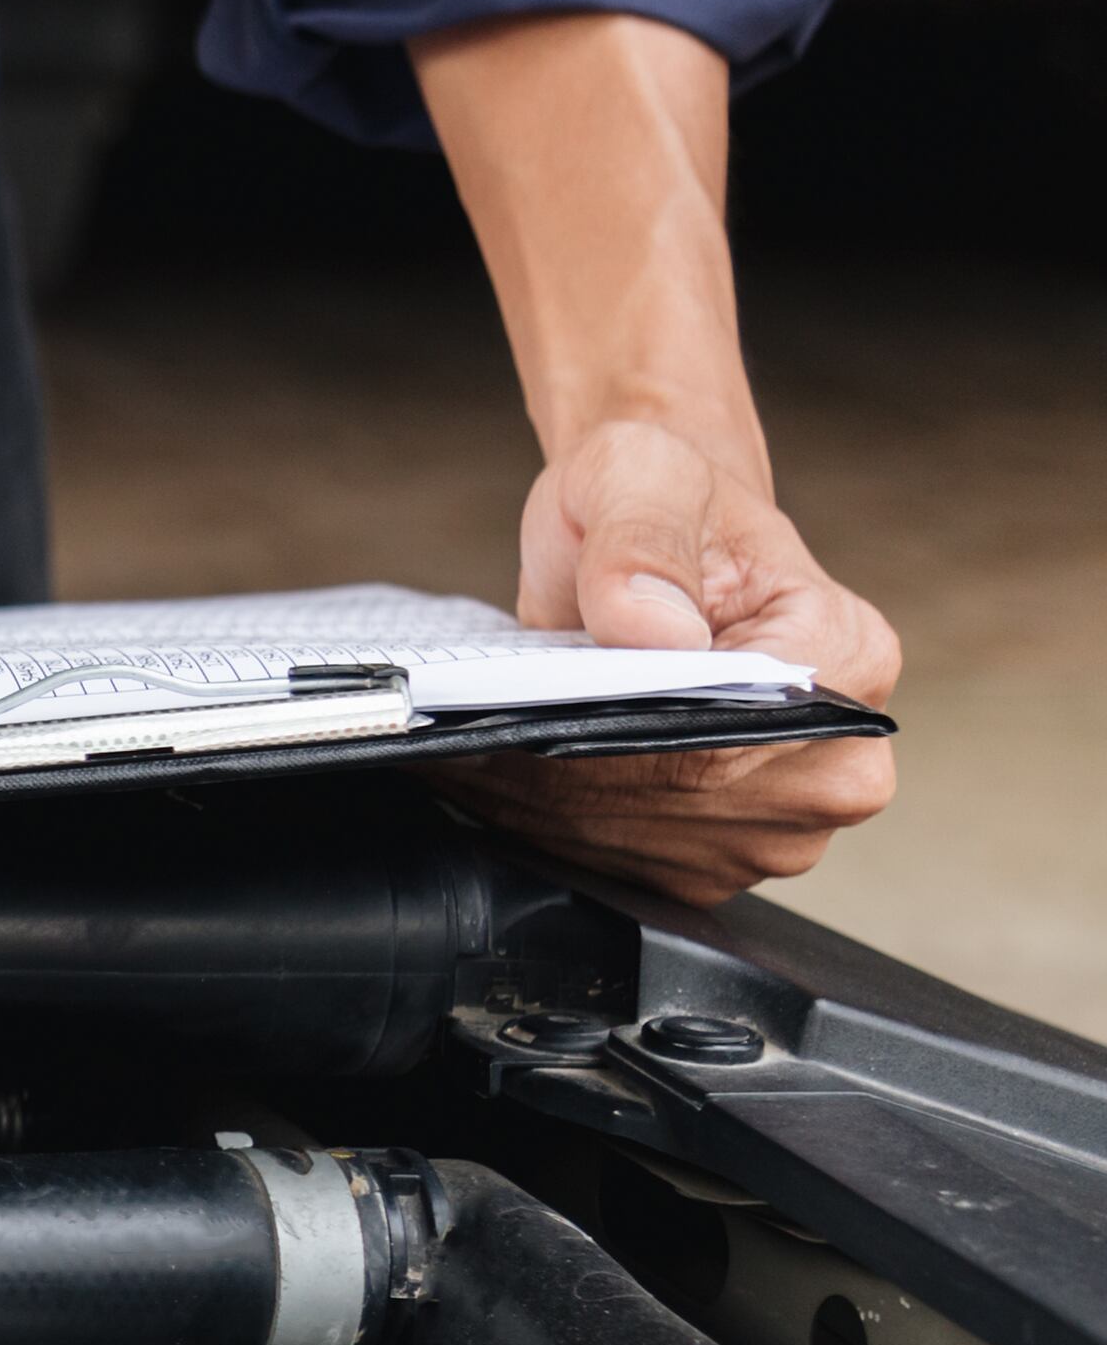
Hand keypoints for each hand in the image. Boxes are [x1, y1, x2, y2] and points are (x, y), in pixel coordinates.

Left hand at [437, 414, 900, 904]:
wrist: (659, 538)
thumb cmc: (666, 507)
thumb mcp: (640, 477)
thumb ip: (642, 541)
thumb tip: (649, 626)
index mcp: (848, 655)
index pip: (729, 730)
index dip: (618, 726)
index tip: (537, 707)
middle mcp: (839, 753)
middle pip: (689, 796)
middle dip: (577, 767)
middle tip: (494, 725)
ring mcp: (786, 819)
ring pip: (651, 843)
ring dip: (558, 806)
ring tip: (497, 747)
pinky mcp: (722, 858)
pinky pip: (630, 867)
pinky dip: (560, 828)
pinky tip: (513, 778)